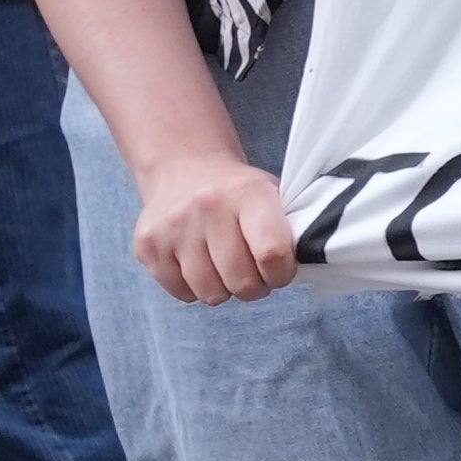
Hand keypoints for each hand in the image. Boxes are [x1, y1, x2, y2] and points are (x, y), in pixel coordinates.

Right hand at [132, 145, 300, 306]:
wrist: (185, 168)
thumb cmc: (240, 193)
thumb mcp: (273, 196)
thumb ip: (292, 229)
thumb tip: (312, 264)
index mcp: (249, 193)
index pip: (272, 254)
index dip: (282, 274)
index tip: (280, 272)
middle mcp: (207, 206)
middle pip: (240, 280)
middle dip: (254, 287)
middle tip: (254, 275)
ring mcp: (173, 226)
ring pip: (209, 292)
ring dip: (224, 290)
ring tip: (227, 269)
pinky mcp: (148, 244)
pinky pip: (180, 292)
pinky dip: (195, 289)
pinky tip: (200, 265)